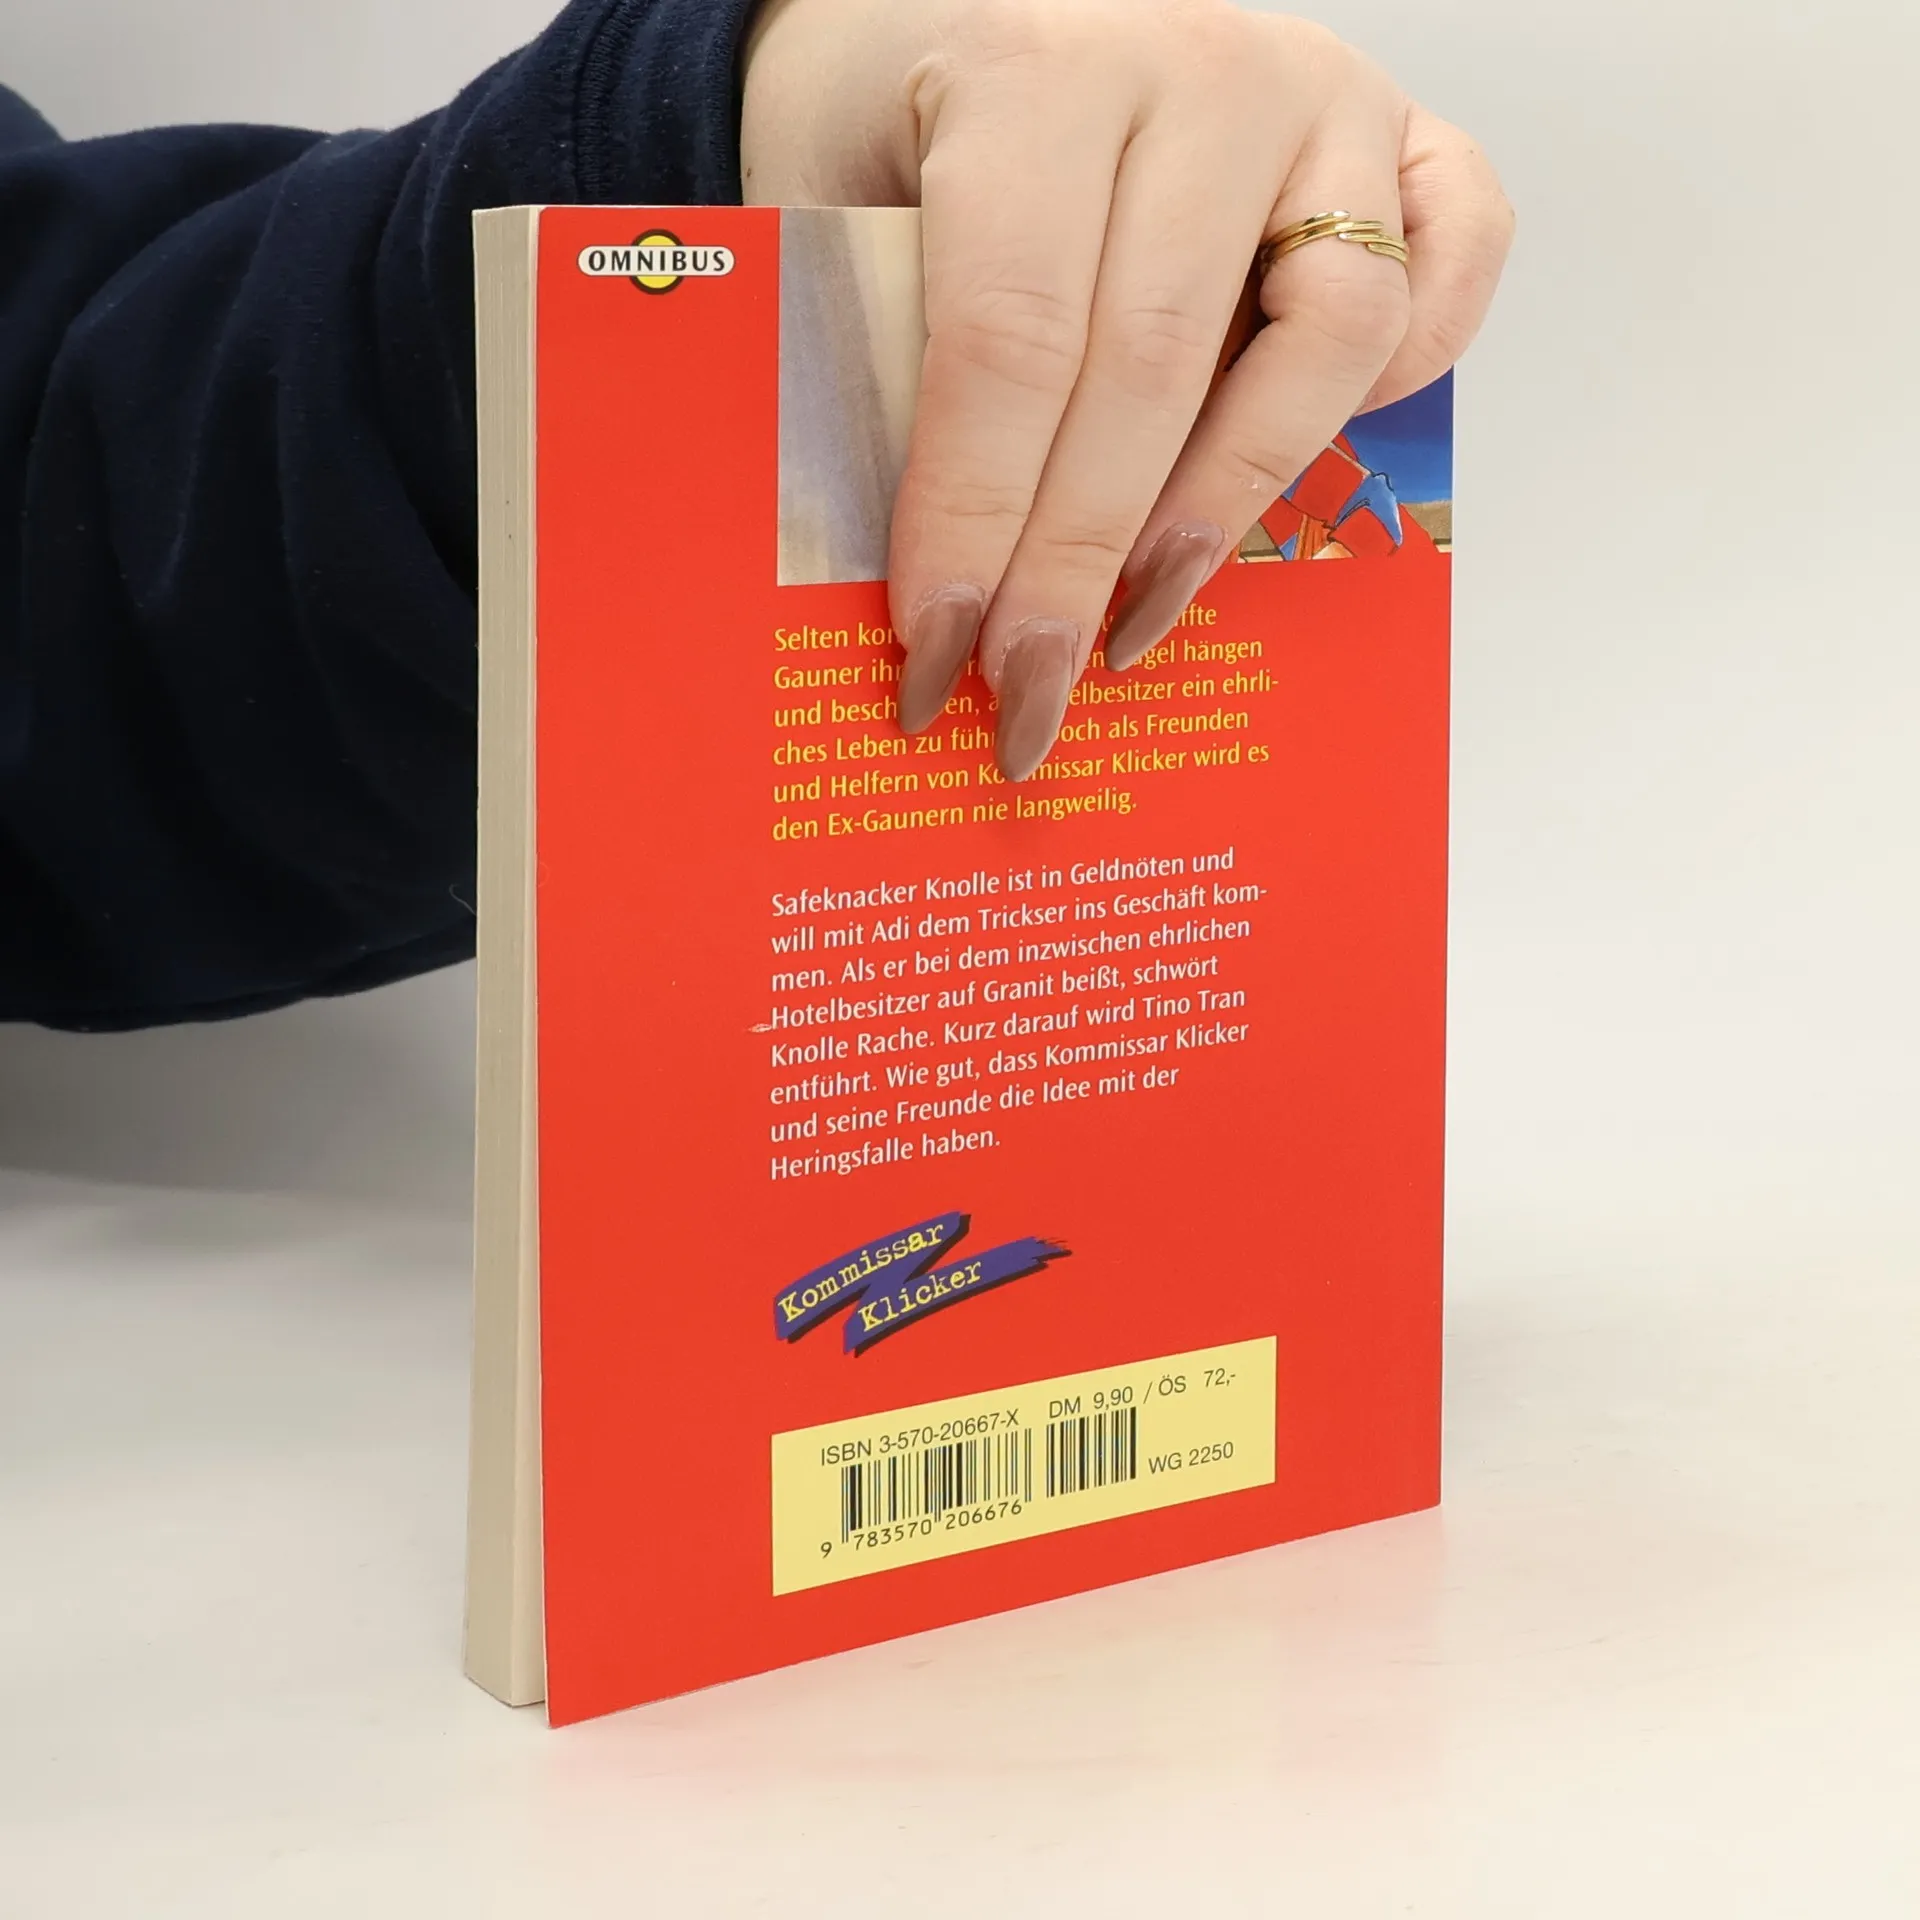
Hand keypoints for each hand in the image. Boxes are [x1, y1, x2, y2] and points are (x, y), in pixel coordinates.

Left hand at [742, 0, 1512, 778]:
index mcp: (1031, 77)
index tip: (939, 652)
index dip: (978, 518)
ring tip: (1140, 618)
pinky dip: (1417, 370)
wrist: (961, 6)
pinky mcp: (1404, 127)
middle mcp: (1196, 72)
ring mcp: (1319, 96)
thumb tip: (929, 591)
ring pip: (1329, 330)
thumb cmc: (901, 136)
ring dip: (1230, 505)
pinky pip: (1458, 254)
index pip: (1011, 339)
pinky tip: (1308, 461)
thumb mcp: (840, 221)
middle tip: (1027, 697)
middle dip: (1078, 564)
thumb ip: (879, 367)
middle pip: (1154, 366)